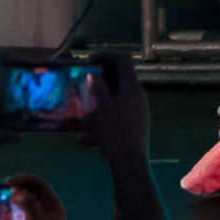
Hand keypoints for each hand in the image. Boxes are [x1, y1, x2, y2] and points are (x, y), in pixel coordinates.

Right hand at [77, 51, 149, 174]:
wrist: (128, 163)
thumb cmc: (113, 133)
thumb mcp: (101, 108)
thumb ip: (98, 89)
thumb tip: (95, 76)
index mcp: (132, 87)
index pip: (122, 60)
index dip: (106, 56)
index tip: (89, 60)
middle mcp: (137, 95)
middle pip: (119, 79)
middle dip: (100, 80)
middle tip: (84, 83)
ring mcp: (137, 110)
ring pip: (115, 98)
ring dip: (98, 101)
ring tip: (82, 112)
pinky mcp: (133, 124)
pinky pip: (115, 116)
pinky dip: (101, 119)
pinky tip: (84, 140)